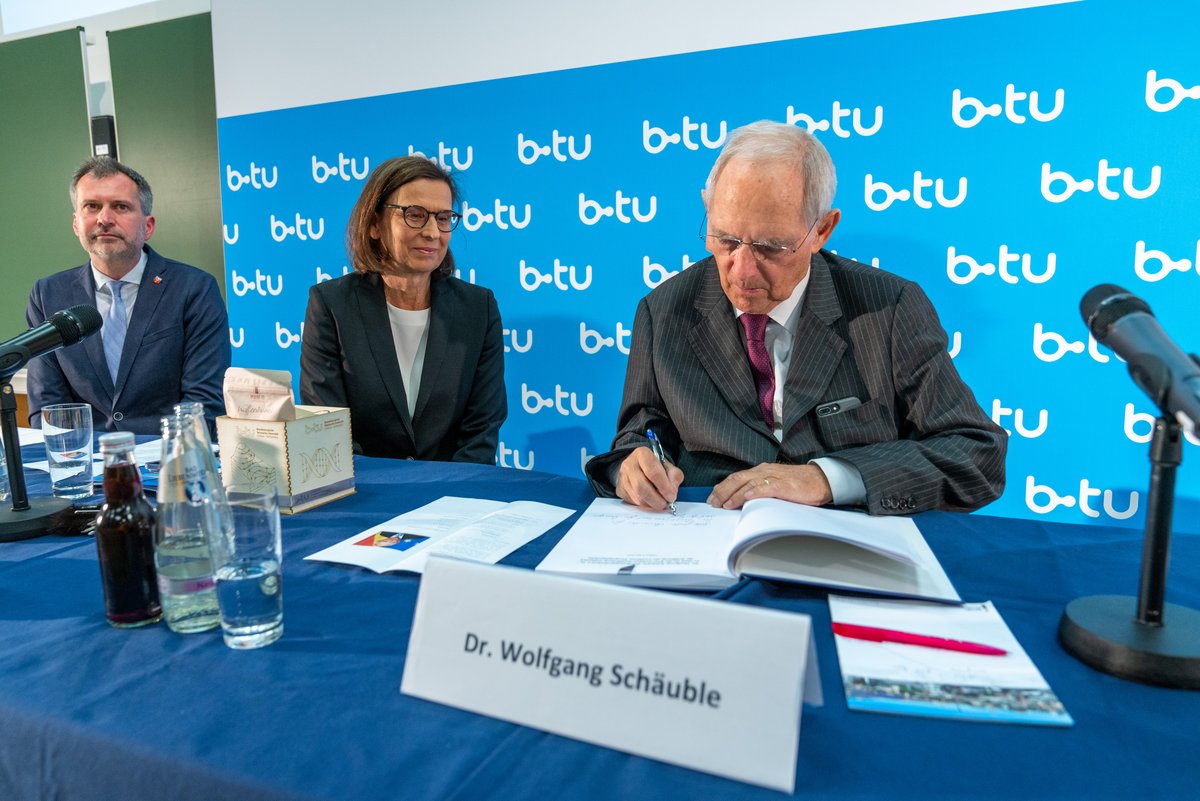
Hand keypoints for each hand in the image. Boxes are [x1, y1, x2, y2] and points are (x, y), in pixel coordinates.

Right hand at [615, 447, 683, 511]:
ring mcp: (622, 478)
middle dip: (657, 499)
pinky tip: (651, 502)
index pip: (652, 471)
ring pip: (637, 497)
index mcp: (642, 454)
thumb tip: (672, 490)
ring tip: (661, 503)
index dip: (664, 486)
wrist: (638, 467)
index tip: (671, 496)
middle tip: (666, 503)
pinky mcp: (620, 490)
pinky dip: (645, 505)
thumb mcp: (668, 466)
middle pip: (642, 487)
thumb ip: (674, 475)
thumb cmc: (655, 467)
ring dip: (652, 504)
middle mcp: (629, 465)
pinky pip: (633, 502)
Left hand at [707, 463, 832, 509]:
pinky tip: (747, 497)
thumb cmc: (800, 484)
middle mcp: (765, 471)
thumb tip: (744, 501)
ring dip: (735, 494)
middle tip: (713, 503)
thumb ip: (761, 489)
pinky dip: (755, 492)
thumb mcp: (776, 483)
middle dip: (723, 491)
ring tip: (725, 504)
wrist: (821, 480)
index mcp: (762, 471)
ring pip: (749, 483)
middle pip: (738, 479)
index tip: (713, 497)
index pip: (737, 477)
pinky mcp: (784, 485)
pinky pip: (766, 487)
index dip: (723, 487)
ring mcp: (774, 477)